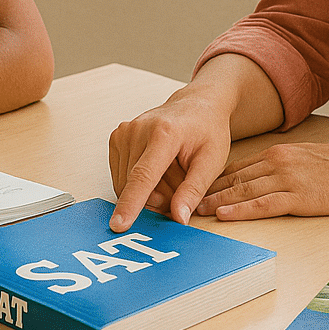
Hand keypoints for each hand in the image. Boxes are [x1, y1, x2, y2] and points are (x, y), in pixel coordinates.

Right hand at [108, 87, 234, 231]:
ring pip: (125, 184)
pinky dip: (138, 182)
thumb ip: (193, 191)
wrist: (196, 105)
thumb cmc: (207, 131)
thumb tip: (178, 218)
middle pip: (135, 185)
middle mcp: (138, 130)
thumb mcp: (212, 162)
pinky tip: (157, 170)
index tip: (119, 224)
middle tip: (182, 184)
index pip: (143, 176)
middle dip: (158, 198)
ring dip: (148, 191)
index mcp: (164, 134)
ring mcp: (124, 132)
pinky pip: (121, 176)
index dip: (131, 203)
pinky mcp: (117, 138)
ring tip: (172, 173)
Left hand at [195, 141, 328, 220]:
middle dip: (205, 189)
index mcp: (277, 153)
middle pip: (232, 177)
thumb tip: (260, 180)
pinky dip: (241, 210)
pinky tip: (224, 215)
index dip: (211, 178)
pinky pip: (264, 204)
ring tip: (193, 209)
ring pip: (242, 190)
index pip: (235, 166)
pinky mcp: (299, 197)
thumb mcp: (305, 159)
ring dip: (216, 201)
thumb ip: (282, 167)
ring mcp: (287, 179)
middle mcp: (277, 162)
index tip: (191, 187)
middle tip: (181, 199)